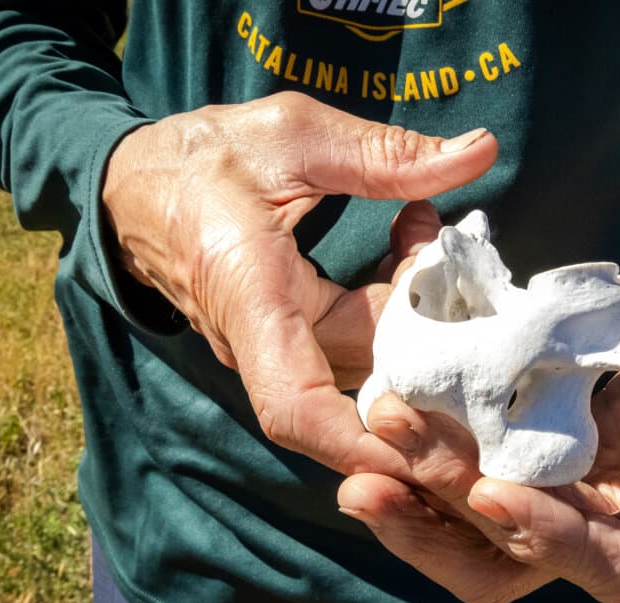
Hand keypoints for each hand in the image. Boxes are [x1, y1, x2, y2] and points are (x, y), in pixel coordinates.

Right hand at [102, 91, 496, 474]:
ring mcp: (274, 353)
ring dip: (415, 311)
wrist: (137, 183)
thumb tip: (482, 150)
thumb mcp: (295, 133)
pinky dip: (394, 308)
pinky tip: (404, 248)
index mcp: (250, 296)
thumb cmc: (203, 157)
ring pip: (368, 362)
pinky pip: (356, 347)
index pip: (298, 406)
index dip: (368, 444)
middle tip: (441, 240)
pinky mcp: (288, 346)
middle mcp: (261, 344)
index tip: (440, 452)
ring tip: (420, 229)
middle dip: (427, 325)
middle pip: (364, 377)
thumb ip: (387, 154)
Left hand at [339, 244, 619, 602]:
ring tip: (360, 446)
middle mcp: (615, 535)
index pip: (618, 566)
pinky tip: (375, 421)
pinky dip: (419, 466)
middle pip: (518, 558)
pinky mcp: (530, 479)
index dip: (556, 542)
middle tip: (391, 430)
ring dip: (414, 501)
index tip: (494, 496)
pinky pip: (463, 489)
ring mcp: (565, 513)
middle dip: (451, 502)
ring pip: (474, 540)